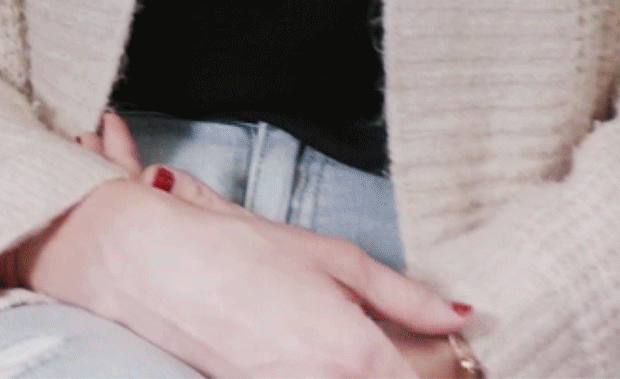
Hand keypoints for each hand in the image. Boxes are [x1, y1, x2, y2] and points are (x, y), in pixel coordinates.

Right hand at [10, 112, 470, 378]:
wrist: (156, 268)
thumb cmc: (239, 252)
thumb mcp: (330, 257)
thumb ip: (400, 294)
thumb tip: (458, 314)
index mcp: (357, 352)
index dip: (451, 373)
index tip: (463, 366)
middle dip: (404, 368)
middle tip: (423, 350)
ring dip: (361, 368)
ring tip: (329, 337)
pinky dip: (320, 370)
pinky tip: (306, 349)